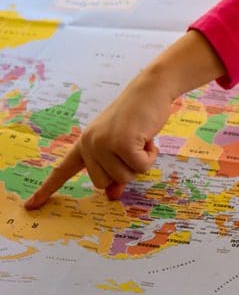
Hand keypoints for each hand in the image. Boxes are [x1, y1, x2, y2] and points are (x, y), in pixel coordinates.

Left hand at [24, 30, 224, 208]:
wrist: (150, 88)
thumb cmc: (137, 117)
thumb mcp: (122, 145)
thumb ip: (114, 170)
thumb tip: (112, 196)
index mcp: (84, 143)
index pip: (62, 170)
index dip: (47, 189)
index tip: (31, 205)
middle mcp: (89, 143)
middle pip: (103, 183)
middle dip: (123, 170)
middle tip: (132, 146)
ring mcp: (104, 143)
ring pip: (123, 177)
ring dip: (139, 161)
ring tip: (140, 138)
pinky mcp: (122, 143)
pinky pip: (140, 167)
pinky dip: (149, 156)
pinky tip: (148, 137)